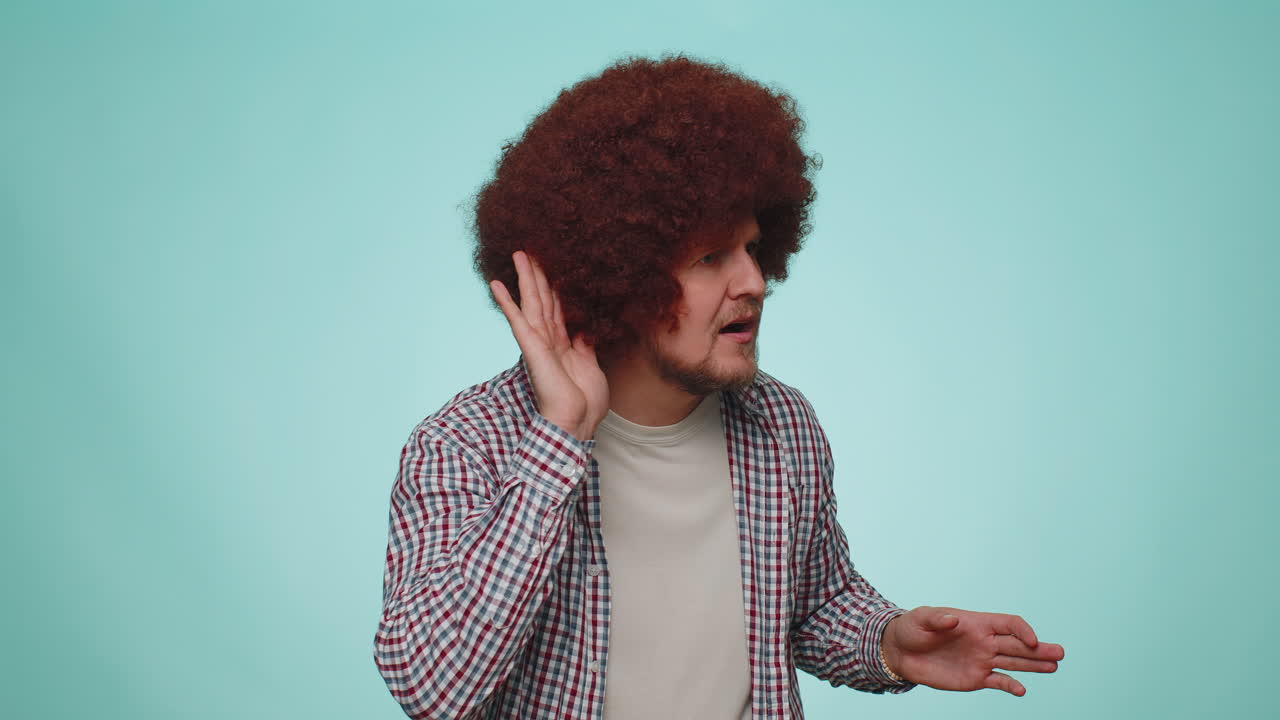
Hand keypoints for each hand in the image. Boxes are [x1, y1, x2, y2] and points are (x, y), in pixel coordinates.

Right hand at [489, 251, 608, 441]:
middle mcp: (548, 340)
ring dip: (525, 277)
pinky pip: (517, 319)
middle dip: (539, 275)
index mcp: (563, 345)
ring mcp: (538, 342)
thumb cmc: (585, 403)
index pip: (557, 309)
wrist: (576, 422)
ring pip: (532, 302)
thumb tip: (586, 328)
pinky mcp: (531, 347)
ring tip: (519, 253)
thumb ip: (585, 345)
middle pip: (543, 300)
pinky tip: (496, 283)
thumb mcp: (591, 366)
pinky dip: (506, 301)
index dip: (555, 288)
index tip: (554, 268)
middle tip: (534, 251)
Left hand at [881, 606, 1063, 696]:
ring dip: (1034, 665)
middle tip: (1061, 653)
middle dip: (1039, 649)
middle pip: (1018, 644)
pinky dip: (1010, 686)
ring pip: (1014, 662)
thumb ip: (938, 618)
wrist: (900, 652)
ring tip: (1054, 666)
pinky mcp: (975, 678)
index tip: (1032, 641)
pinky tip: (1022, 690)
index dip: (1022, 630)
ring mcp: (982, 660)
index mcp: (976, 623)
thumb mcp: (921, 618)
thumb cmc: (911, 629)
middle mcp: (984, 641)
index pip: (1008, 624)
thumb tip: (954, 619)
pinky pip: (998, 682)